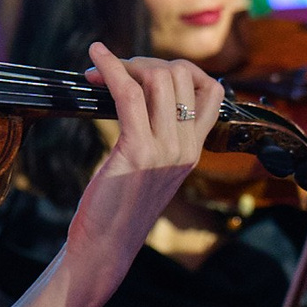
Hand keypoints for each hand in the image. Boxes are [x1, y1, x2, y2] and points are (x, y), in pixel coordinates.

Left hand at [69, 45, 221, 271]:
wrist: (104, 248)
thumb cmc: (116, 209)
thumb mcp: (148, 170)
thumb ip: (155, 138)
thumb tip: (136, 95)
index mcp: (192, 151)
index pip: (211, 92)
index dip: (182, 70)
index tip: (147, 73)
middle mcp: (185, 148)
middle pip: (182, 75)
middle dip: (146, 62)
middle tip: (116, 72)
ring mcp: (165, 150)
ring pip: (159, 78)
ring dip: (126, 63)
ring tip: (100, 69)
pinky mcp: (137, 152)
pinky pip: (128, 93)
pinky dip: (109, 67)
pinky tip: (95, 58)